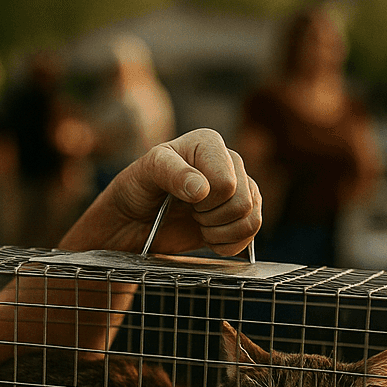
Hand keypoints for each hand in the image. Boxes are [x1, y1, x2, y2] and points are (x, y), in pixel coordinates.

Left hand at [62, 128, 260, 256]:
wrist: (135, 218)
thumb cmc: (138, 189)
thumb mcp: (146, 173)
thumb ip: (172, 173)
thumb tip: (203, 189)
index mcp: (209, 143)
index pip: (226, 183)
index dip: (204, 201)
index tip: (182, 198)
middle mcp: (230, 162)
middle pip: (243, 203)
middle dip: (211, 217)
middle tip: (189, 212)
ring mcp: (240, 187)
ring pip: (252, 220)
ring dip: (220, 232)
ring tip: (198, 223)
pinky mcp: (242, 213)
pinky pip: (252, 234)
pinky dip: (228, 244)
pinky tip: (208, 236)